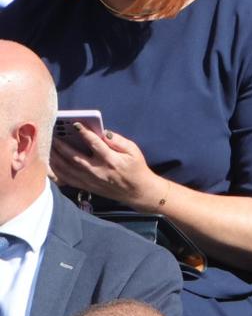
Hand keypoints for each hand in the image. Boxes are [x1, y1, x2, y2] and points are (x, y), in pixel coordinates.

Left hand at [50, 126, 165, 209]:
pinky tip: (50, 162)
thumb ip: (118, 140)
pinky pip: (67, 179)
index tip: (74, 123)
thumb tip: (102, 132)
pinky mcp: (88, 186)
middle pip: (74, 156)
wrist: (139, 192)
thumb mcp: (134, 151)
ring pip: (67, 168)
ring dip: (55, 156)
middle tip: (52, 133)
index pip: (95, 144)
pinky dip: (56, 171)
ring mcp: (91, 180)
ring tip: (48, 145)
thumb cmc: (136, 169)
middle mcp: (99, 171)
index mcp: (112, 160)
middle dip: (60, 144)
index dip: (84, 132)